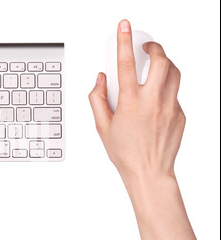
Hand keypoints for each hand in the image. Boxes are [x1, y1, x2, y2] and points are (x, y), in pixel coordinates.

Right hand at [89, 20, 184, 181]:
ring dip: (164, 63)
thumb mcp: (102, 126)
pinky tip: (155, 100)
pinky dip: (165, 88)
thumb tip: (100, 80)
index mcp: (130, 103)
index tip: (125, 28)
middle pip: (160, 61)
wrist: (149, 172)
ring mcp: (170, 107)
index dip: (124, 41)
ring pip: (174, 72)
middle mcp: (153, 102)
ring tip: (155, 66)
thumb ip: (97, 99)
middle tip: (146, 47)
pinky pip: (175, 93)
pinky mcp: (180, 114)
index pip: (126, 63)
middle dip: (154, 48)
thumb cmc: (126, 153)